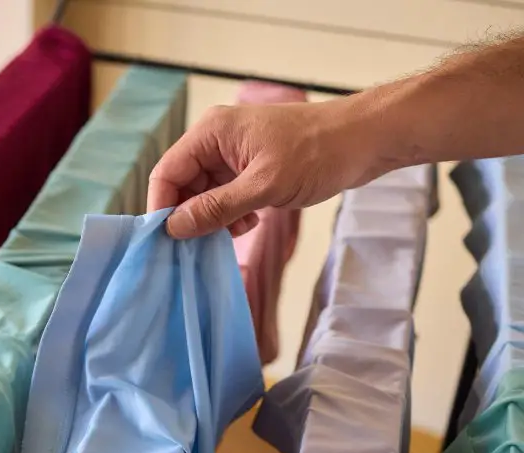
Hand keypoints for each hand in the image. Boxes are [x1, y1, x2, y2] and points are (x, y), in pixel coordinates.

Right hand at [148, 96, 382, 238]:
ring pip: (204, 193)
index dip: (162, 207)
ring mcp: (233, 154)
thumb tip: (175, 228)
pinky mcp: (250, 167)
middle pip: (182, 185)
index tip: (166, 241)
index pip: (167, 173)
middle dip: (190, 216)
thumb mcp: (263, 186)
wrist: (366, 140)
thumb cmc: (318, 153)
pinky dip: (230, 214)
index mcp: (212, 133)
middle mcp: (216, 140)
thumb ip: (216, 208)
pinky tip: (249, 223)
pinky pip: (225, 195)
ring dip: (213, 218)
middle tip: (201, 245)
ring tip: (234, 233)